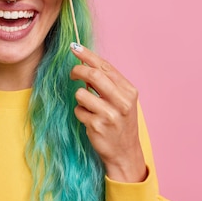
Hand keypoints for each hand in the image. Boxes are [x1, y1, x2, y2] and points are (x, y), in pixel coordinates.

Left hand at [69, 44, 146, 182]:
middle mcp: (122, 101)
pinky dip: (80, 113)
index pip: (105, 66)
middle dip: (78, 71)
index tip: (74, 47)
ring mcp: (109, 114)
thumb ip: (108, 83)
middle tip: (72, 74)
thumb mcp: (122, 100)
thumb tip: (86, 63)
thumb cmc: (121, 123)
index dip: (87, 55)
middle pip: (93, 75)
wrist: (125, 152)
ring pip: (81, 94)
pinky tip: (90, 120)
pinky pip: (79, 110)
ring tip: (88, 106)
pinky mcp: (97, 126)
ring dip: (80, 98)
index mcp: (129, 91)